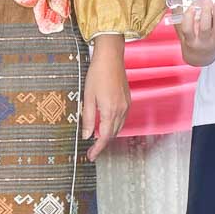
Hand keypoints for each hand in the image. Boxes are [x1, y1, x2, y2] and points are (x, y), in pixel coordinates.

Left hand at [81, 36, 129, 161]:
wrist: (111, 57)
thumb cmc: (97, 74)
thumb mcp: (88, 97)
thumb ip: (89, 118)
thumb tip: (87, 135)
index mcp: (110, 110)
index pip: (104, 137)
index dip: (97, 149)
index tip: (91, 156)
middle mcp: (121, 110)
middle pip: (113, 134)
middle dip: (102, 144)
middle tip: (91, 151)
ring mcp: (126, 105)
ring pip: (118, 127)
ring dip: (109, 135)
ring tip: (97, 139)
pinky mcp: (127, 100)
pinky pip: (122, 119)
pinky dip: (114, 125)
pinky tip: (107, 124)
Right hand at [175, 0, 214, 66]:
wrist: (201, 58)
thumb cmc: (190, 42)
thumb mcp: (182, 32)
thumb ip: (180, 17)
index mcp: (190, 41)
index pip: (187, 30)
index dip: (188, 18)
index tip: (191, 7)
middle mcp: (202, 43)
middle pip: (204, 28)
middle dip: (206, 13)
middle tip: (206, 1)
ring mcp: (214, 42)